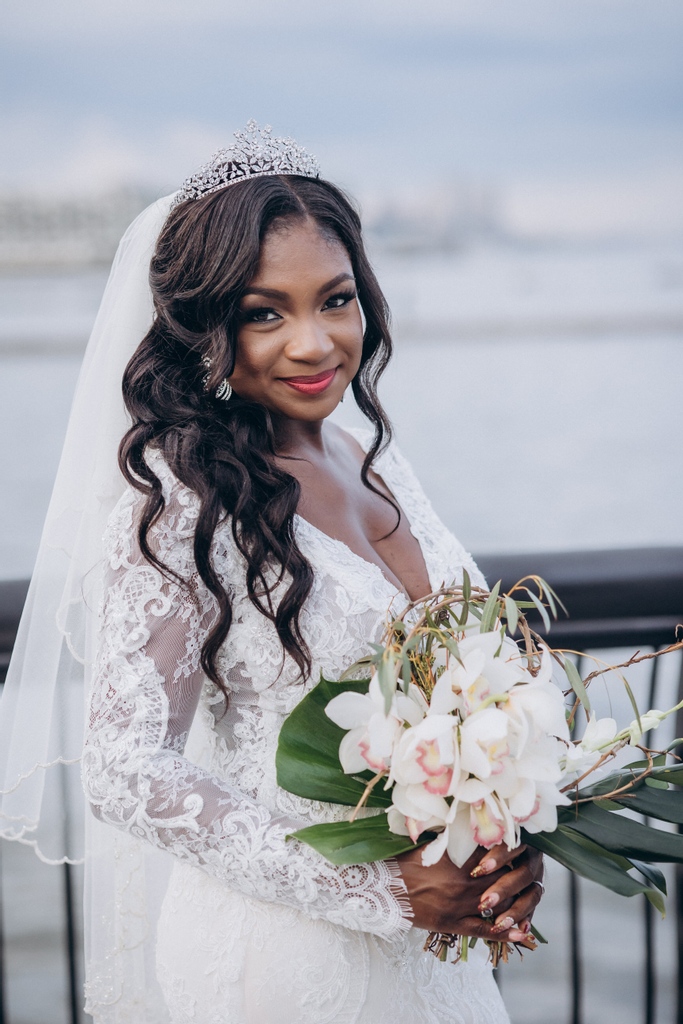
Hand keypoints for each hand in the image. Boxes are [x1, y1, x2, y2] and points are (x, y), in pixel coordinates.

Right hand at [395, 841, 543, 943]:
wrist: (385, 889)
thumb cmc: (405, 863)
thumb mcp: (431, 846)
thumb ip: (454, 840)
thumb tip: (471, 827)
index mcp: (459, 862)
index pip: (495, 855)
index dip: (510, 851)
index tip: (522, 847)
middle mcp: (464, 884)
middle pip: (501, 880)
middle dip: (517, 876)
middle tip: (530, 871)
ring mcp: (460, 906)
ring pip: (498, 905)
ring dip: (517, 903)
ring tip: (530, 899)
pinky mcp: (454, 924)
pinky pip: (484, 930)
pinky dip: (505, 932)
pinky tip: (521, 932)